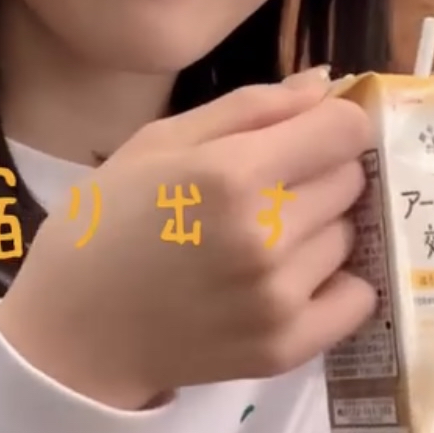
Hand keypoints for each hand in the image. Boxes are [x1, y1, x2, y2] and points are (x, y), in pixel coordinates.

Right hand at [0, 71, 375, 408]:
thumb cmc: (107, 223)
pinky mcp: (288, 347)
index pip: (345, 129)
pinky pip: (357, 299)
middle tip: (266, 193)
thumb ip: (249, 108)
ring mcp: (280, 297)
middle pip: (350, 179)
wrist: (75, 331)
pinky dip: (336, 285)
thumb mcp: (159, 142)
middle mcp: (265, 235)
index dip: (329, 125)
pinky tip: (290, 281)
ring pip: (349, 236)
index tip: (303, 137)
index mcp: (231, 174)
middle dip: (318, 174)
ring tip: (263, 242)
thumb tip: (324, 86)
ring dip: (319, 231)